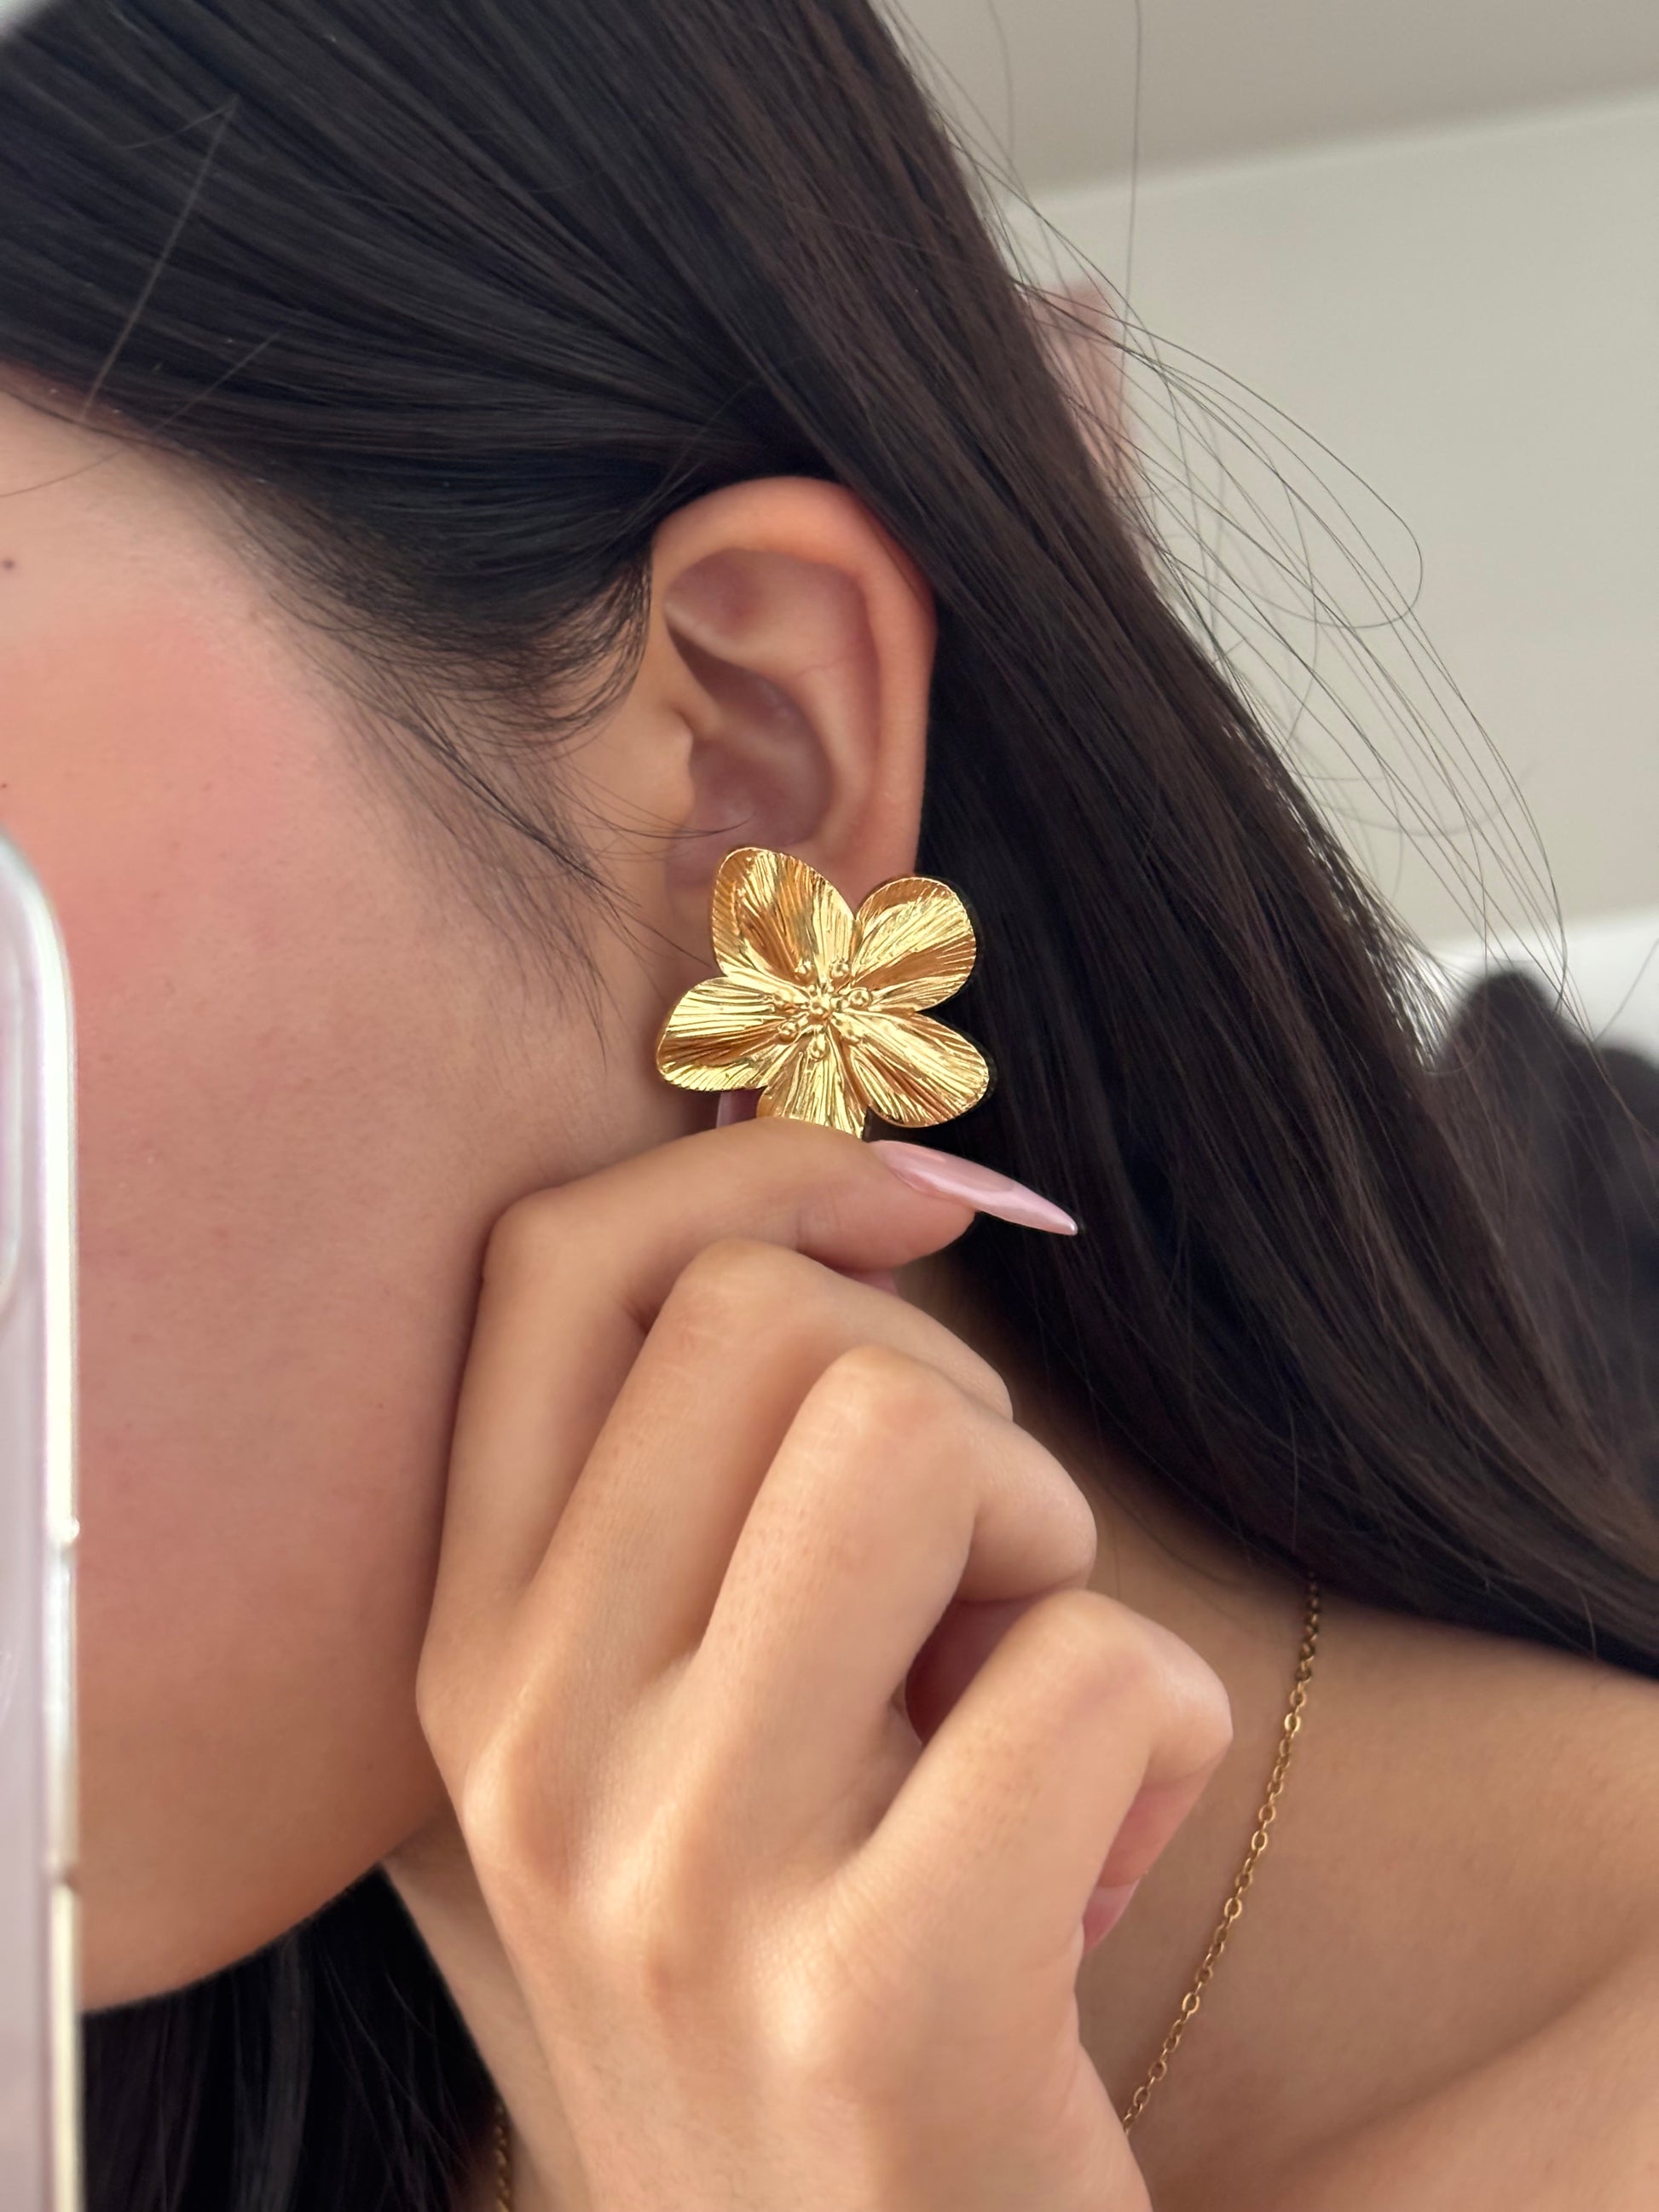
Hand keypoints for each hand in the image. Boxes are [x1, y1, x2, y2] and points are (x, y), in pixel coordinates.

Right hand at [414, 1117, 1232, 2211]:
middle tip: (977, 1562)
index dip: (754, 1171)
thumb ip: (705, 1500)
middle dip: (941, 1391)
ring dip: (1037, 1525)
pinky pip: (1085, 1669)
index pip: (553, 1269)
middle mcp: (533, 1750)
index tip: (907, 1217)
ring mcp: (683, 1881)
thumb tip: (885, 1206)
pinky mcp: (878, 2008)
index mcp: (475, 1653)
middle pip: (762, 1323)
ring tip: (1024, 1672)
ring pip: (903, 1441)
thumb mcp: (683, 1725)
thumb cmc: (808, 1963)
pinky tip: (1114, 1832)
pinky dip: (1160, 1714)